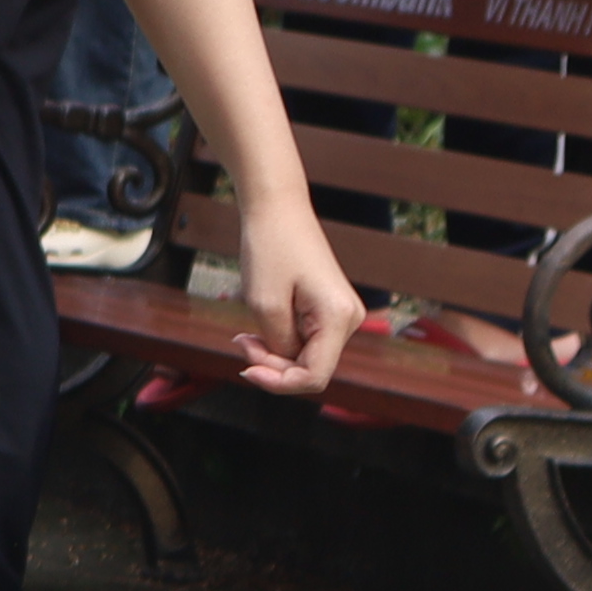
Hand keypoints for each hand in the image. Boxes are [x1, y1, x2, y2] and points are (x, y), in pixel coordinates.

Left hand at [219, 197, 360, 393]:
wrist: (278, 208)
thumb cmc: (270, 248)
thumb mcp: (264, 305)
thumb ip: (278, 344)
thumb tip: (287, 365)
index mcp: (339, 318)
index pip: (315, 376)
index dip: (279, 382)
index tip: (246, 369)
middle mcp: (349, 319)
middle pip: (311, 368)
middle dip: (272, 365)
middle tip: (241, 343)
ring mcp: (341, 314)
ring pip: (306, 356)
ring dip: (273, 354)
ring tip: (245, 335)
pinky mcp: (329, 309)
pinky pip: (305, 340)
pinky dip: (279, 341)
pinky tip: (257, 330)